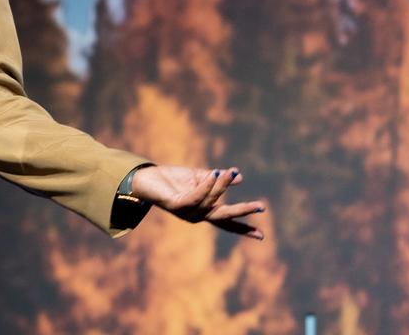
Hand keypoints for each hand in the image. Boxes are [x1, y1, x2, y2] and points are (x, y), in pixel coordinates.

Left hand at [131, 165, 265, 239]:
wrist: (147, 178)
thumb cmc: (173, 179)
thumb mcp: (200, 177)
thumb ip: (219, 179)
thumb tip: (240, 176)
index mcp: (204, 211)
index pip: (227, 222)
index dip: (243, 228)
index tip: (262, 236)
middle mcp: (197, 216)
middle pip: (223, 217)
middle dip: (242, 212)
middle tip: (261, 206)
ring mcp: (187, 213)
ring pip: (211, 201)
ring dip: (221, 185)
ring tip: (230, 173)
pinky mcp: (177, 206)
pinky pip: (196, 196)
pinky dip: (207, 186)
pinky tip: (214, 174)